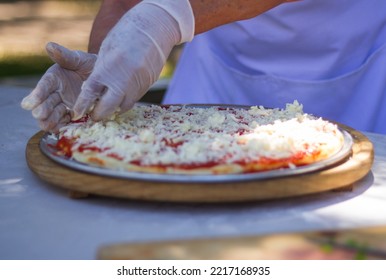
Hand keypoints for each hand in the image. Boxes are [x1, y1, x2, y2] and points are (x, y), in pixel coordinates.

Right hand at [21, 42, 96, 131]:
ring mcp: (64, 105)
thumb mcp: (80, 59)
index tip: (28, 104)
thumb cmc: (90, 65)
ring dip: (50, 121)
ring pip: (52, 116)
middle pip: (45, 104)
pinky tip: (63, 129)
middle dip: (42, 110)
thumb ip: (65, 56)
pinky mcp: (74, 114)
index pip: (43, 87)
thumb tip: (49, 46)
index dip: (36, 95)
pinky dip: (63, 126)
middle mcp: (56, 93)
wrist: (106, 77)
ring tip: (49, 125)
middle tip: (40, 115)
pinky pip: (65, 122)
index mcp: (54, 78)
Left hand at [72, 0, 193, 120]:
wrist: (154, 28)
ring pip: (124, 106)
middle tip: (95, 116)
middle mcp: (122, 80)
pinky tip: (123, 94)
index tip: (78, 114)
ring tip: (109, 106)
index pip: (90, 93)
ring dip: (115, 108)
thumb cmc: (125, 35)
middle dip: (100, 114)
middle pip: (108, 107)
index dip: (83, 105)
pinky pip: (135, 98)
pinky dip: (127, 99)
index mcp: (106, 69)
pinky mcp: (148, 85)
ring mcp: (137, 84)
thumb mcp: (107, 50)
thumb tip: (95, 90)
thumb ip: (101, 71)